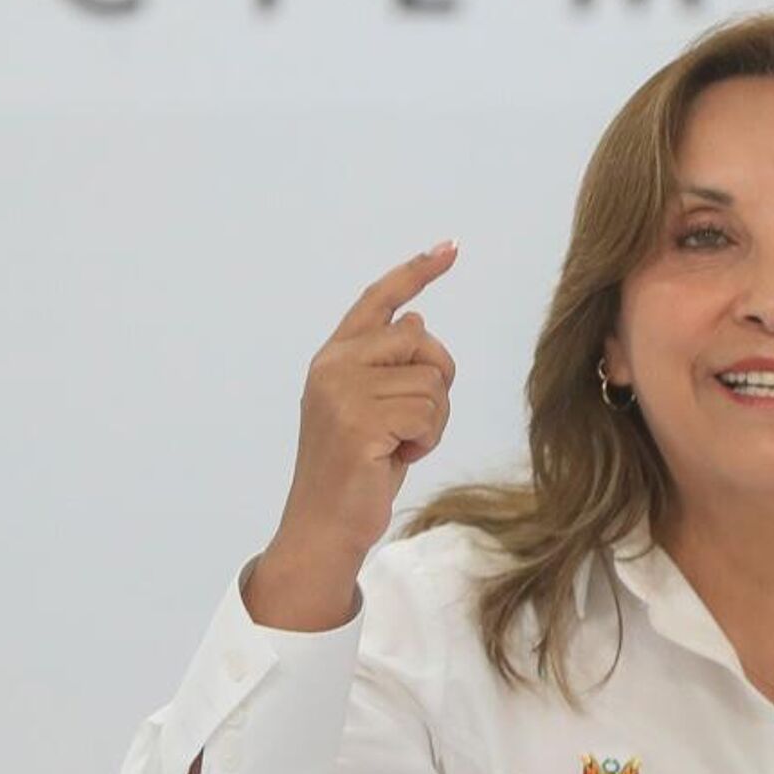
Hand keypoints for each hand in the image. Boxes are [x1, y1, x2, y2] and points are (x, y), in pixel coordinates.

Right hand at [252, 243, 458, 622]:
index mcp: (333, 357)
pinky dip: (426, 440)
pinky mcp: (359, 419)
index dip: (415, 272)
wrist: (324, 527)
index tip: (449, 247)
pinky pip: (429, 411)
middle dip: (437, 381)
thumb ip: (386, 365)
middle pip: (423, 340)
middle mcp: (333, 365)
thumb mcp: (372, 409)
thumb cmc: (357, 472)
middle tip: (411, 424)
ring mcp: (343, 391)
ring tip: (397, 446)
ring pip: (432, 380)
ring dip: (431, 421)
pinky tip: (396, 459)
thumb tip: (417, 320)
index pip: (378, 301)